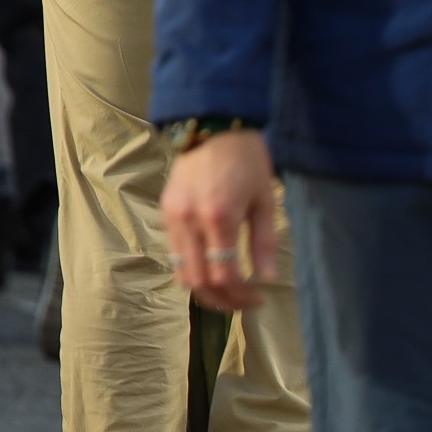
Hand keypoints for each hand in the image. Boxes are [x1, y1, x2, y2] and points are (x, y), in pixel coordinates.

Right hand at [164, 128, 279, 311]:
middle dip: (222, 300)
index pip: (224, 275)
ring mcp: (173, 217)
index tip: (259, 298)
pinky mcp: (166, 211)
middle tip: (244, 303)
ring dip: (203, 289)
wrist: (211, 128)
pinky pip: (174, 253)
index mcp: (218, 217)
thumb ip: (264, 241)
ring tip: (226, 292)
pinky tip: (210, 268)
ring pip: (180, 271)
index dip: (241, 295)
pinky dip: (191, 269)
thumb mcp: (265, 200)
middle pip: (199, 280)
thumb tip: (265, 278)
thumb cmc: (246, 161)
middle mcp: (190, 221)